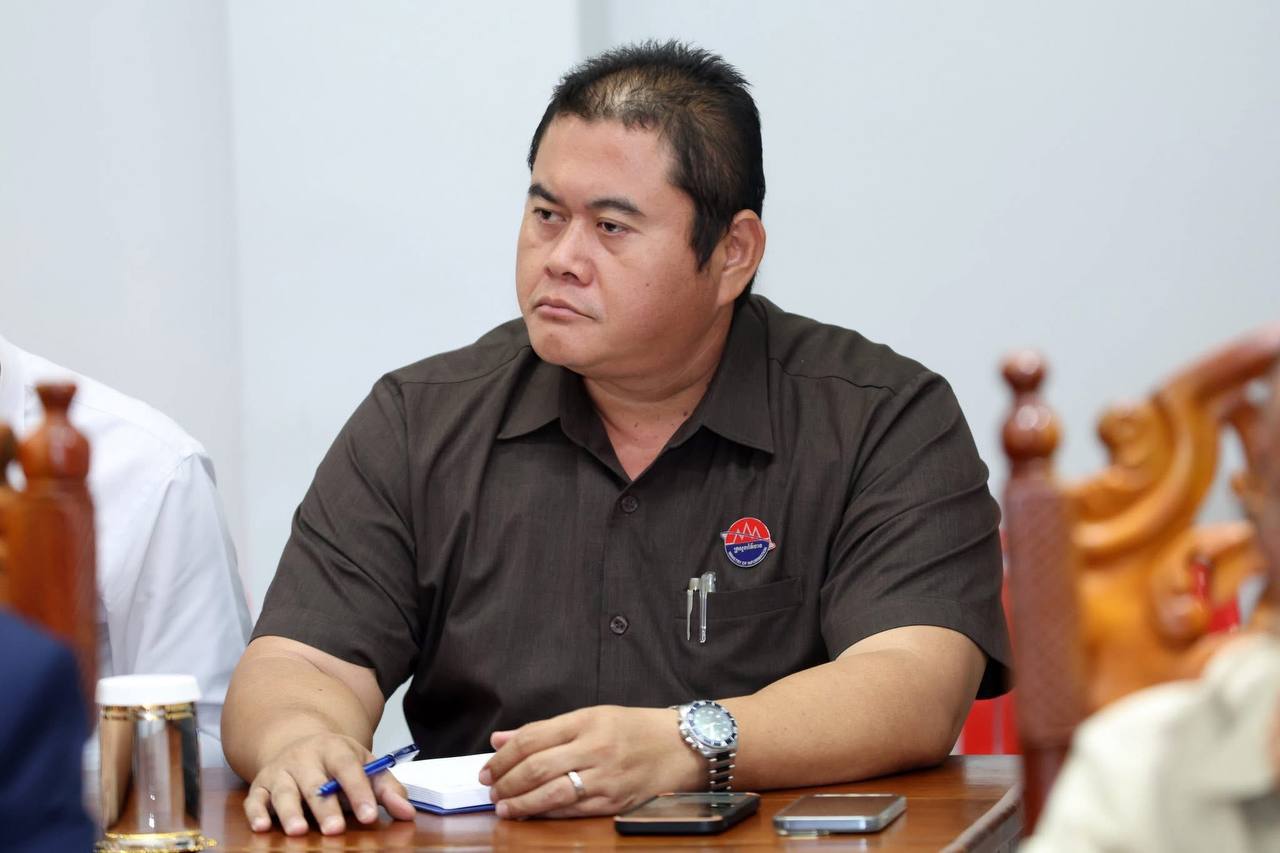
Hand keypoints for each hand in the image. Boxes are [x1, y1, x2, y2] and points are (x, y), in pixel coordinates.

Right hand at [242, 733, 416, 834]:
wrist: (298, 741)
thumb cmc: (337, 761)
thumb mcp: (365, 766)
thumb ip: (387, 789)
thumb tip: (408, 813)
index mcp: (335, 749)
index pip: (348, 768)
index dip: (359, 791)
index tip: (369, 815)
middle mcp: (305, 757)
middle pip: (315, 782)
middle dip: (325, 807)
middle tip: (335, 829)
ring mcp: (281, 771)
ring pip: (284, 791)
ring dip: (290, 812)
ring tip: (299, 831)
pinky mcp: (260, 785)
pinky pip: (255, 799)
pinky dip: (257, 813)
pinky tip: (262, 827)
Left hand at [479, 705, 701, 818]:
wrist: (682, 747)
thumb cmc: (637, 729)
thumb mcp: (592, 716)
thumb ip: (545, 730)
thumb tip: (501, 740)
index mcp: (587, 720)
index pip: (533, 738)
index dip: (504, 756)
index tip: (488, 767)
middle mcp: (595, 747)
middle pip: (537, 766)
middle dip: (506, 781)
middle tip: (490, 788)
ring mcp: (605, 776)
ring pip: (551, 792)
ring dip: (521, 802)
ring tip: (502, 806)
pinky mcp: (613, 800)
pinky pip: (572, 810)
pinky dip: (546, 813)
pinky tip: (530, 813)